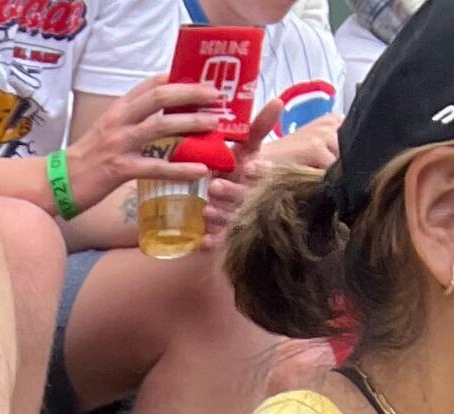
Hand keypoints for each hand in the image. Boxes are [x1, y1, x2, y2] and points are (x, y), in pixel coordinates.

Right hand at [66, 79, 222, 210]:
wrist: (56, 184)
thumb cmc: (85, 161)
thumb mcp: (107, 132)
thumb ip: (131, 122)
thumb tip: (161, 122)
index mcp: (118, 109)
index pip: (151, 84)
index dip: (179, 79)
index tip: (201, 81)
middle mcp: (120, 121)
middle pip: (161, 97)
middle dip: (192, 94)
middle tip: (217, 97)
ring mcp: (119, 144)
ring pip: (162, 126)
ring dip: (192, 124)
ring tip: (215, 126)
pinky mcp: (119, 169)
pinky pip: (156, 166)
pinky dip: (181, 168)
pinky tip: (199, 170)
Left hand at [205, 96, 312, 238]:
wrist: (225, 199)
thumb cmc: (237, 169)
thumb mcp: (248, 148)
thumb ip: (259, 128)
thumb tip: (277, 101)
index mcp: (265, 180)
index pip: (268, 176)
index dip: (260, 172)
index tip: (250, 166)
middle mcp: (258, 202)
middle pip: (250, 201)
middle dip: (234, 194)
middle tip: (216, 187)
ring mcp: (244, 223)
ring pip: (236, 223)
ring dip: (221, 217)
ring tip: (207, 210)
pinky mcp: (228, 242)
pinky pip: (221, 245)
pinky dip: (212, 243)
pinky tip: (202, 241)